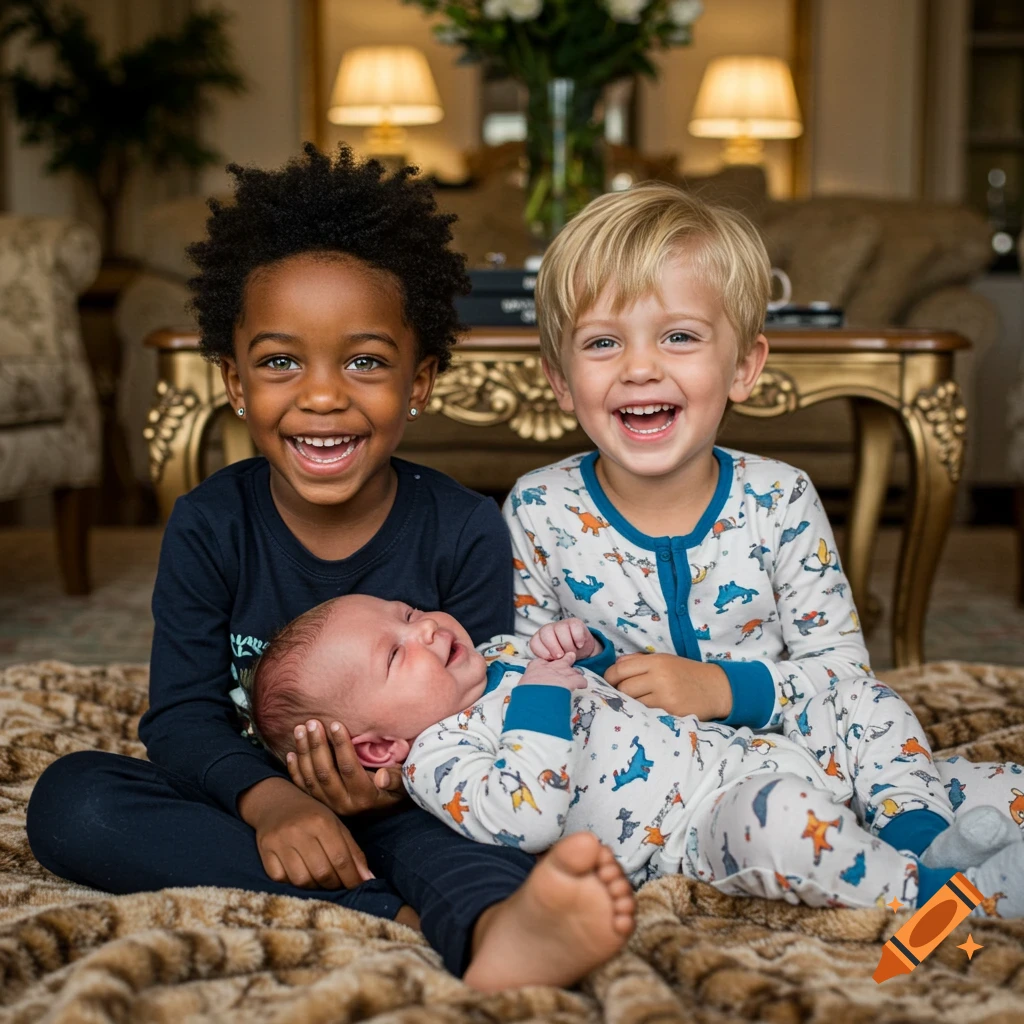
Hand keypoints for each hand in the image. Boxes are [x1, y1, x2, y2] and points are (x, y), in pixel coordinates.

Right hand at [238, 777, 373, 889]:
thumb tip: (368, 879)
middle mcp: (299, 831)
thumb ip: (353, 851)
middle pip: (322, 872)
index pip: (341, 858)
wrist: (277, 803)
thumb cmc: (312, 816)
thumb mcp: (336, 825)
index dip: (352, 878)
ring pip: (301, 880)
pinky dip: (293, 884)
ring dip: (315, 887)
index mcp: (322, 822)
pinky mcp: (264, 851)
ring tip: (320, 880)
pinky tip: (300, 874)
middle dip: (335, 884)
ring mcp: (279, 842)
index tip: (360, 886)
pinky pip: (281, 879)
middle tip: (339, 883)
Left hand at [286, 719, 405, 815]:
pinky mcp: (320, 805)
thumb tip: (381, 777)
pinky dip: (295, 770)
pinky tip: (291, 752)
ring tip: (300, 730)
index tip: (335, 724)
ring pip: (311, 779)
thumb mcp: (402, 785)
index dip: (341, 745)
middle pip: (325, 772)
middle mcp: (344, 804)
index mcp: (365, 797)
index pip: (349, 768)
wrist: (383, 810)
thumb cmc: (394, 790)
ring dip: (304, 753)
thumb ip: (395, 780)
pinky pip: (303, 788)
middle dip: (317, 745)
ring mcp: (329, 806)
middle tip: (312, 723)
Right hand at [521, 652, 587, 689]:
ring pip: (574, 669)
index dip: (548, 664)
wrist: (534, 697)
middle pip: (563, 659)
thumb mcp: (523, 685)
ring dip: (575, 674)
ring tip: (576, 678)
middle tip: (569, 661)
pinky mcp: (571, 681)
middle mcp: (551, 666)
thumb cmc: (525, 693)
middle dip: (567, 660)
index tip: (549, 667)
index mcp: (537, 666)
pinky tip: (582, 686)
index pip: (543, 660)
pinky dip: (582, 682)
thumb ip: (528, 683)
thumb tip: (528, 691)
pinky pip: (581, 679)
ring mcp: (562, 672)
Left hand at [529, 618, 599, 661]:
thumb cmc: (563, 657)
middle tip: (561, 656)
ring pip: (561, 630)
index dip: (542, 652)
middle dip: (554, 647)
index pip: (534, 643)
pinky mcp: (574, 622)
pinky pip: (575, 628)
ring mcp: (561, 624)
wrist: (579, 649)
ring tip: (572, 653)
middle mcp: (548, 629)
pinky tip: (579, 645)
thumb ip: (548, 663)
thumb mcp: (554, 662)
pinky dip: (578, 639)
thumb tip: (548, 668)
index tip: (551, 659)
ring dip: (567, 645)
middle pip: (546, 634)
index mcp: (539, 639)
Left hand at [605, 654, 731, 720]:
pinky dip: (642, 713)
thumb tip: (616, 665)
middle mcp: (659, 678)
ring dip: (629, 704)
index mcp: (656, 662)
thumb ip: (639, 661)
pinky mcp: (671, 713)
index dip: (609, 677)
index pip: (620, 669)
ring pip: (633, 703)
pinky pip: (647, 714)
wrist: (716, 688)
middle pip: (624, 688)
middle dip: (618, 692)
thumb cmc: (687, 673)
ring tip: (632, 703)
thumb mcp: (664, 659)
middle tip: (620, 695)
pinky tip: (644, 711)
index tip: (609, 682)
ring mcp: (666, 698)